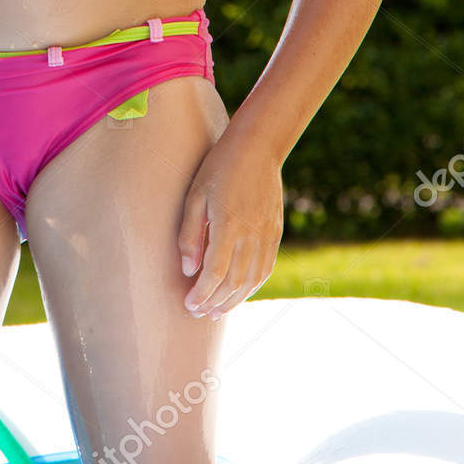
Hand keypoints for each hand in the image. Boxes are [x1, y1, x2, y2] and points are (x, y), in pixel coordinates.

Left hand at [177, 125, 283, 317]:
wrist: (257, 149)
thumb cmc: (219, 168)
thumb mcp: (195, 196)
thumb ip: (190, 234)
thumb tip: (188, 270)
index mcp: (229, 225)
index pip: (215, 273)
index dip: (201, 294)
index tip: (189, 305)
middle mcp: (251, 235)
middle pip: (234, 282)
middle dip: (215, 302)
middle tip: (198, 314)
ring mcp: (267, 235)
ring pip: (252, 280)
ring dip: (234, 300)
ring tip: (217, 312)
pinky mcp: (275, 233)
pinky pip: (266, 268)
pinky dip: (252, 286)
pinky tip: (240, 292)